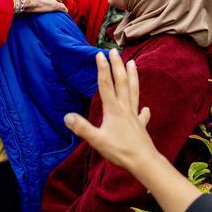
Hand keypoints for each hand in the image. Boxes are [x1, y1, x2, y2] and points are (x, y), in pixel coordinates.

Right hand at [64, 49, 154, 170]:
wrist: (143, 161)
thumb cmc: (119, 151)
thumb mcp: (96, 140)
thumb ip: (82, 128)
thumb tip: (66, 116)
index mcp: (113, 110)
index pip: (106, 85)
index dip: (102, 69)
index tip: (100, 54)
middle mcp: (125, 108)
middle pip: (121, 82)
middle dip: (117, 66)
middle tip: (115, 51)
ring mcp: (134, 115)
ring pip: (133, 91)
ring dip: (133, 76)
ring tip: (133, 63)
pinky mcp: (141, 125)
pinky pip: (142, 114)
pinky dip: (143, 109)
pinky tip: (145, 108)